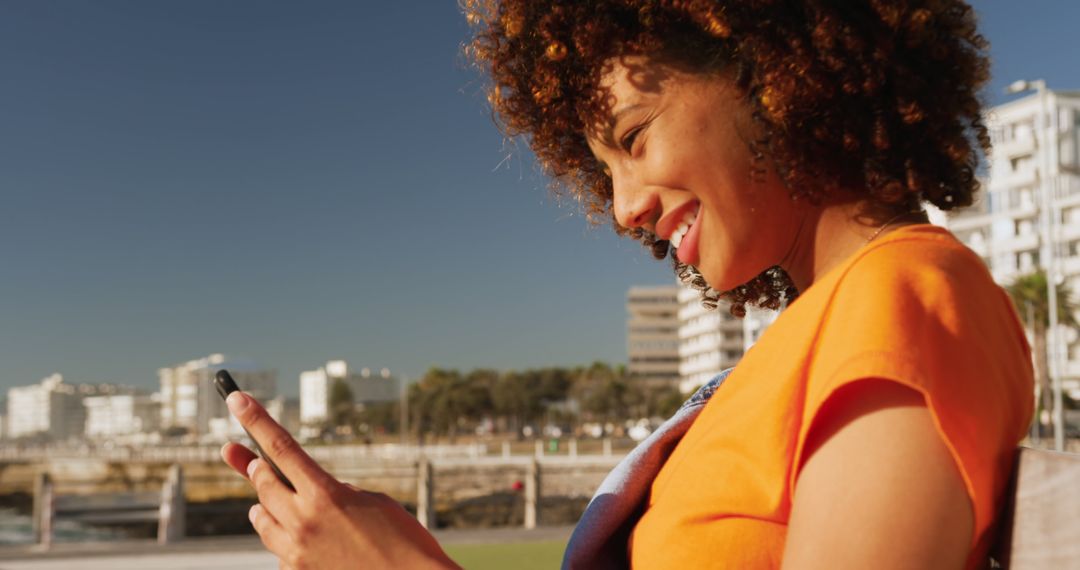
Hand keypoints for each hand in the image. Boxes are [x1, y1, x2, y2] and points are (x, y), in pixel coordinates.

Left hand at [219, 391, 458, 569]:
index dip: (256, 420)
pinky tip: (307, 541)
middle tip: (250, 460)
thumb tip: (311, 494)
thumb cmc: (403, 540)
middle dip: (257, 469)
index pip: (280, 447)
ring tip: (270, 503)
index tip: (236, 399)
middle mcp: (303, 521)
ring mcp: (297, 552)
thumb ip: (336, 492)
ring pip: (261, 519)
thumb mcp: (373, 502)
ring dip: (265, 506)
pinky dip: (286, 540)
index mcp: (325, 494)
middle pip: (263, 484)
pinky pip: (278, 549)